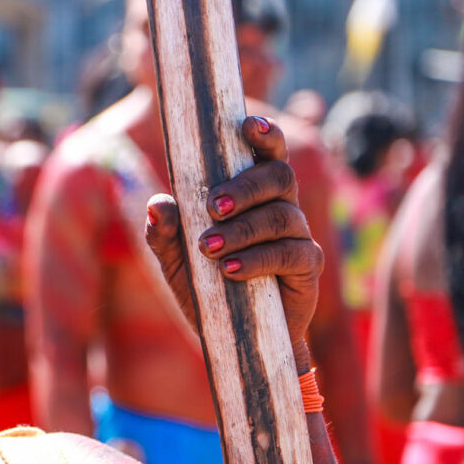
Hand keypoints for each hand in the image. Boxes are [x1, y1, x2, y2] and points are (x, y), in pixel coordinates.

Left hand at [144, 116, 322, 372]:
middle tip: (211, 207)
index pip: (267, 154)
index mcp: (253, 195)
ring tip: (209, 248)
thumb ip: (163, 232)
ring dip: (243, 229)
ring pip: (282, 216)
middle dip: (245, 187)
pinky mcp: (306, 268)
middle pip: (279, 177)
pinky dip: (258, 259)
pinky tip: (231, 270)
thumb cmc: (205, 287)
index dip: (265, 134)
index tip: (247, 125)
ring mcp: (298, 236)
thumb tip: (157, 204)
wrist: (231, 338)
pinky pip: (291, 253)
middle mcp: (281, 207)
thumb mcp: (174, 261)